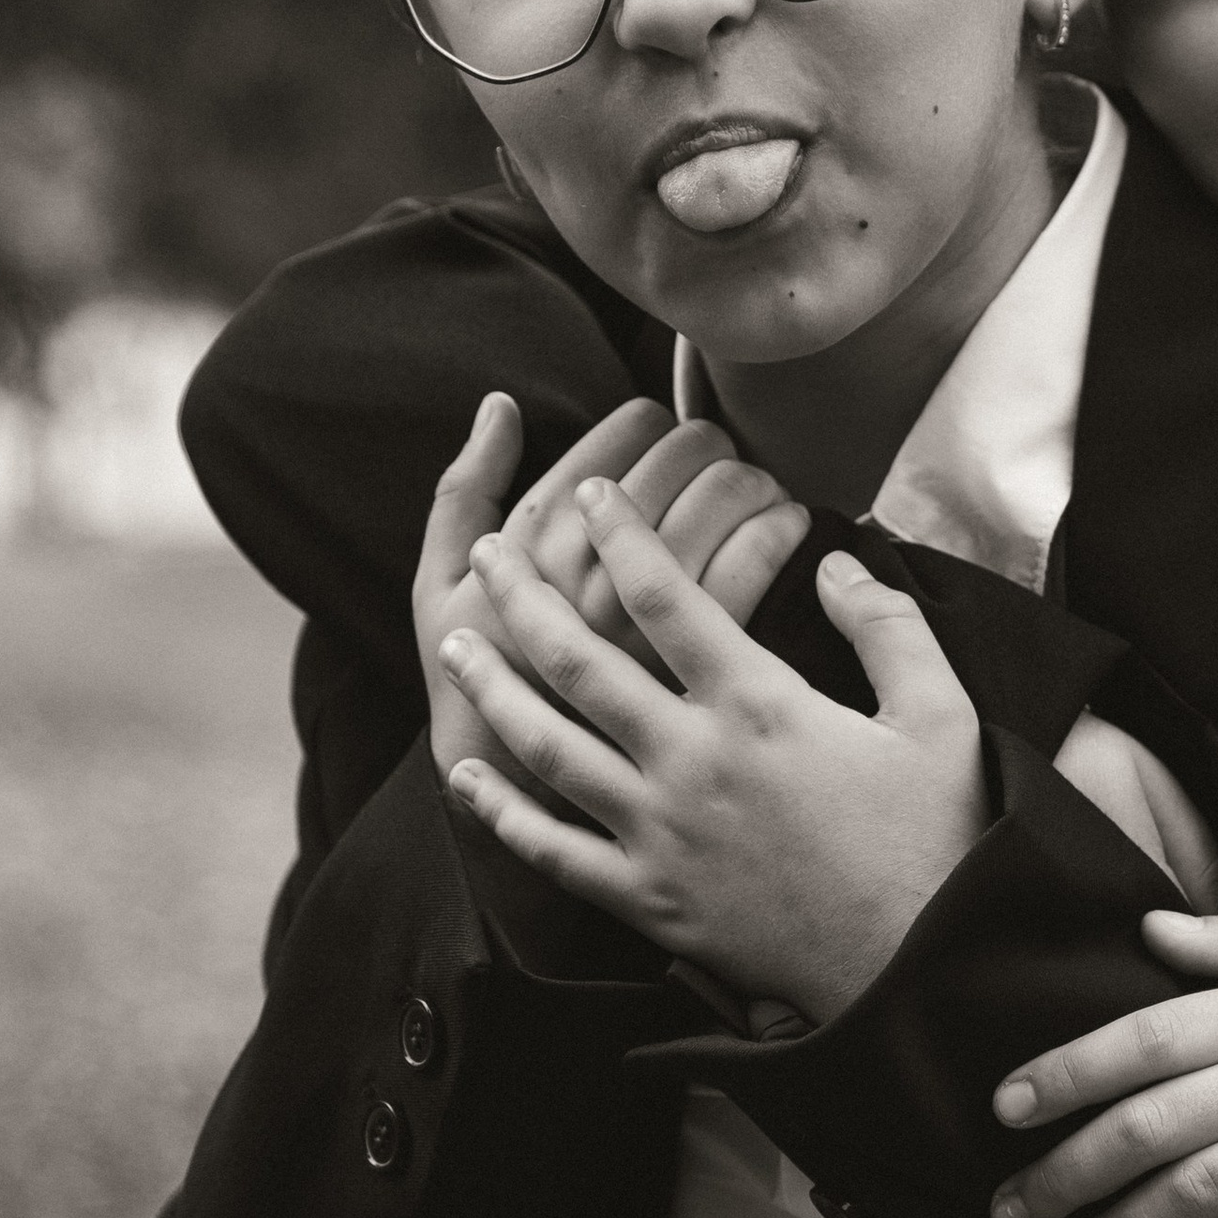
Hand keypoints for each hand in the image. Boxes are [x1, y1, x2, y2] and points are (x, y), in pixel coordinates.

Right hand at [413, 393, 810, 783]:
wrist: (520, 811)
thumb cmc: (471, 692)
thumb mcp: (432, 590)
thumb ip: (462, 490)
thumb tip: (501, 405)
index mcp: (527, 554)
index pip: (611, 447)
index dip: (642, 424)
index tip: (655, 428)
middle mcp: (588, 587)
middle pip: (671, 466)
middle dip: (700, 442)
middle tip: (711, 451)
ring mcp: (647, 635)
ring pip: (717, 506)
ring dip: (745, 478)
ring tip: (751, 488)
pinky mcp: (701, 684)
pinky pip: (754, 569)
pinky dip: (777, 532)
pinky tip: (785, 532)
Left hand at [437, 487, 986, 1019]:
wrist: (922, 964)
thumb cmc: (939, 838)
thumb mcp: (940, 714)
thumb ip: (886, 626)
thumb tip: (838, 560)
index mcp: (760, 703)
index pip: (667, 596)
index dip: (620, 535)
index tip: (590, 493)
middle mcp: (693, 760)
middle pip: (580, 659)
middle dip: (524, 594)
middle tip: (492, 553)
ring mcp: (661, 834)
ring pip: (547, 746)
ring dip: (492, 687)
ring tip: (454, 643)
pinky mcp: (651, 900)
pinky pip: (553, 851)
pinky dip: (502, 811)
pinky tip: (467, 775)